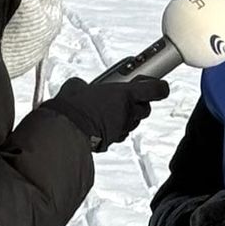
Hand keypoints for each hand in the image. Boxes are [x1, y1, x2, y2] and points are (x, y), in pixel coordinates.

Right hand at [42, 76, 168, 151]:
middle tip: (129, 97)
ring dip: (128, 116)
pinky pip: (121, 133)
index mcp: (124, 94)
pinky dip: (117, 129)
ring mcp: (121, 128)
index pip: (156, 90)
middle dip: (140, 103)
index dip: (160, 87)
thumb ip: (85, 85)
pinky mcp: (112, 141)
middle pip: (146, 108)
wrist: (64, 132)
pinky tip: (104, 124)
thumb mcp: (77, 87)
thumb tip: (80, 86)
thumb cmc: (72, 108)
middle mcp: (127, 112)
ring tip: (113, 110)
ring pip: (133, 122)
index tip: (159, 84)